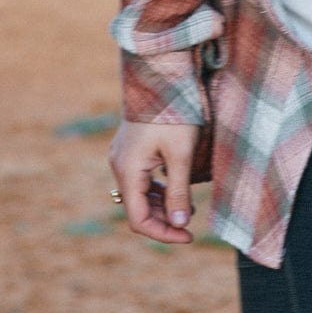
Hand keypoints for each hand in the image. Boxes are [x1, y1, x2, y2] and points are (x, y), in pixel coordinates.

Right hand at [109, 119, 199, 244]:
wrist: (161, 76)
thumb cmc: (173, 113)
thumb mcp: (180, 154)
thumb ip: (178, 191)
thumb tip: (180, 224)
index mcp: (128, 170)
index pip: (139, 219)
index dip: (163, 233)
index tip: (189, 236)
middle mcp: (119, 165)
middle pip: (137, 208)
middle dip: (164, 220)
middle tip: (191, 222)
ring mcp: (122, 156)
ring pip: (139, 194)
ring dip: (161, 205)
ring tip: (188, 206)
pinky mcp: (130, 149)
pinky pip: (140, 179)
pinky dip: (156, 189)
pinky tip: (175, 189)